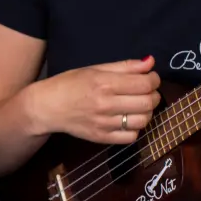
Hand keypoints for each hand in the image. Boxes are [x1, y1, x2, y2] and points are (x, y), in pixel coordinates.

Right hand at [25, 56, 161, 143]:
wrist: (46, 107)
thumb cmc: (69, 84)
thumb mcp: (94, 69)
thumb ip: (124, 66)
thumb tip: (150, 62)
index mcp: (104, 84)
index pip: (145, 84)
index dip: (154, 80)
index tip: (150, 78)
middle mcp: (106, 104)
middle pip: (148, 102)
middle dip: (154, 95)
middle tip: (146, 91)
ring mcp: (104, 124)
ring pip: (143, 120)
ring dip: (147, 112)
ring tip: (138, 105)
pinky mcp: (102, 138)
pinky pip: (131, 136)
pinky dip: (135, 128)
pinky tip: (127, 119)